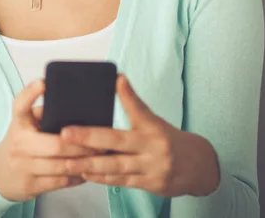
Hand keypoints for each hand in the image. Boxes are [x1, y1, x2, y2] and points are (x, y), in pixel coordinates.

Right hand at [0, 79, 103, 201]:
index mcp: (19, 123)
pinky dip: (77, 176)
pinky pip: (61, 181)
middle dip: (82, 145)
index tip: (43, 82)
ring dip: (84, 162)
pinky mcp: (30, 184)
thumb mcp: (26, 124)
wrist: (1, 173)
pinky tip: (88, 171)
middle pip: (56, 144)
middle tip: (101, 142)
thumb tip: (76, 105)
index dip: (31, 93)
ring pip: (62, 166)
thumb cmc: (22, 143)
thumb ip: (44, 114)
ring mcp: (23, 166)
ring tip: (101, 157)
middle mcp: (19, 143)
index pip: (20, 105)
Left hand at [58, 74, 220, 197]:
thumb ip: (133, 104)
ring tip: (67, 160)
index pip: (138, 107)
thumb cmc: (168, 139)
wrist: (199, 167)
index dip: (126, 95)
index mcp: (152, 126)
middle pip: (117, 141)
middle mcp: (152, 147)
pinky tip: (84, 173)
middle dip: (88, 137)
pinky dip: (102, 178)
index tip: (115, 80)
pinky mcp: (150, 185)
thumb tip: (117, 78)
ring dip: (89, 163)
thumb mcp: (153, 119)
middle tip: (65, 134)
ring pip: (115, 166)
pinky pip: (121, 182)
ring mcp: (151, 167)